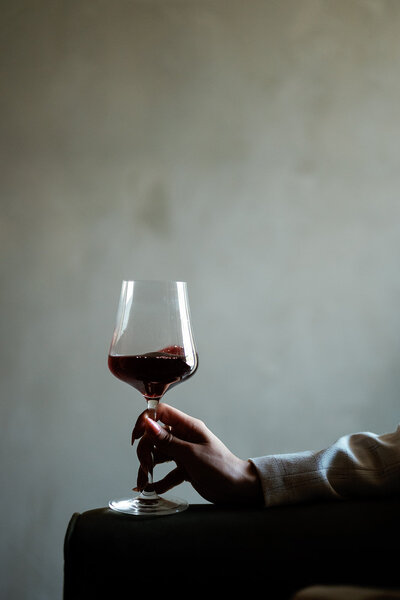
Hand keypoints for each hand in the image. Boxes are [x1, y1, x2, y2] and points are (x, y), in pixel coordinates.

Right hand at [131, 403, 262, 505]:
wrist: (238, 489)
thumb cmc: (221, 467)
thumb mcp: (191, 454)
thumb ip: (167, 441)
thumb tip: (148, 424)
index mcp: (188, 427)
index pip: (161, 413)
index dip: (145, 420)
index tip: (136, 436)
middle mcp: (184, 437)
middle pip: (155, 436)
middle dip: (146, 451)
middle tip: (145, 466)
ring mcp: (184, 452)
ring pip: (158, 455)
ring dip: (148, 468)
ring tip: (143, 483)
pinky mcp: (185, 468)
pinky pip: (166, 472)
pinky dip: (158, 481)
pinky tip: (150, 489)